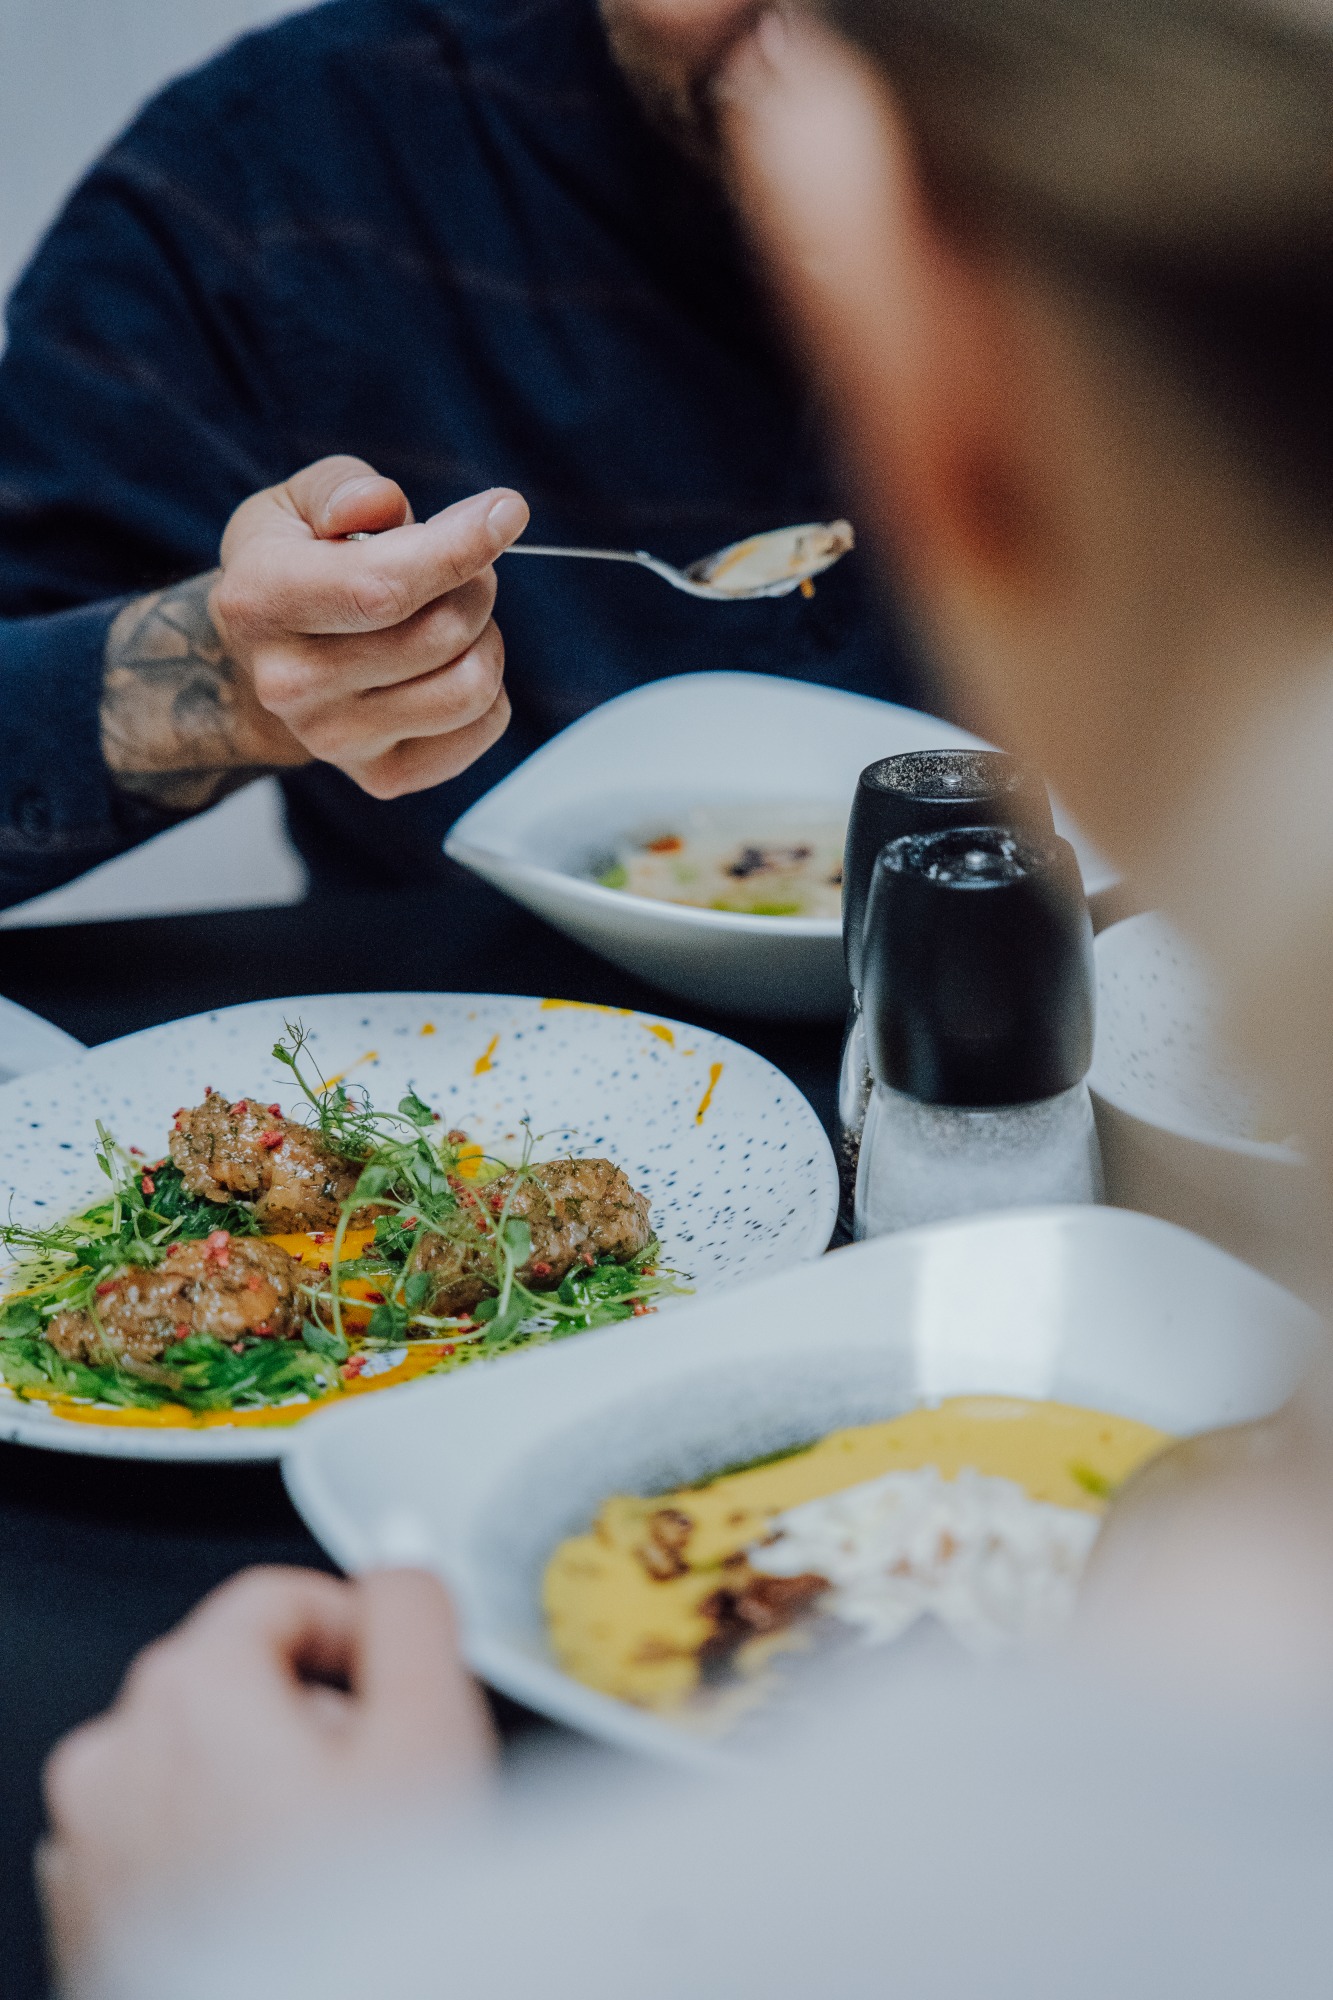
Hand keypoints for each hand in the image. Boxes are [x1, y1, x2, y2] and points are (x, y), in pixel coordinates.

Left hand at [40, 1566, 493, 1985]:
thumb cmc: (365, 1925)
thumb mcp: (431, 1732)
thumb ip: (415, 1611)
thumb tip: (399, 1550)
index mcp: (186, 1689)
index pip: (279, 1597)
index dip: (358, 1635)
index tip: (399, 1693)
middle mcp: (113, 1756)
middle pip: (237, 1681)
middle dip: (317, 1721)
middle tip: (380, 1797)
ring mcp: (87, 1845)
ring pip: (200, 1764)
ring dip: (268, 1790)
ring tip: (335, 1868)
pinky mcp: (86, 1918)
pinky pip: (164, 1842)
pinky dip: (221, 1854)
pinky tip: (285, 1909)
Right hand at [212, 456, 528, 798]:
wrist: (264, 661)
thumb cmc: (293, 565)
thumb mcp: (297, 502)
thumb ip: (343, 490)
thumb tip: (382, 505)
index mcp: (261, 602)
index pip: (382, 587)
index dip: (458, 548)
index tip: (507, 511)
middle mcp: (290, 685)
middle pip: (442, 634)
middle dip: (473, 583)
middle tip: (456, 568)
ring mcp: (334, 741)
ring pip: (471, 686)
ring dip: (484, 638)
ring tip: (450, 617)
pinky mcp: (382, 777)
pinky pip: (483, 726)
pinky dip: (488, 688)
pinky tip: (447, 665)